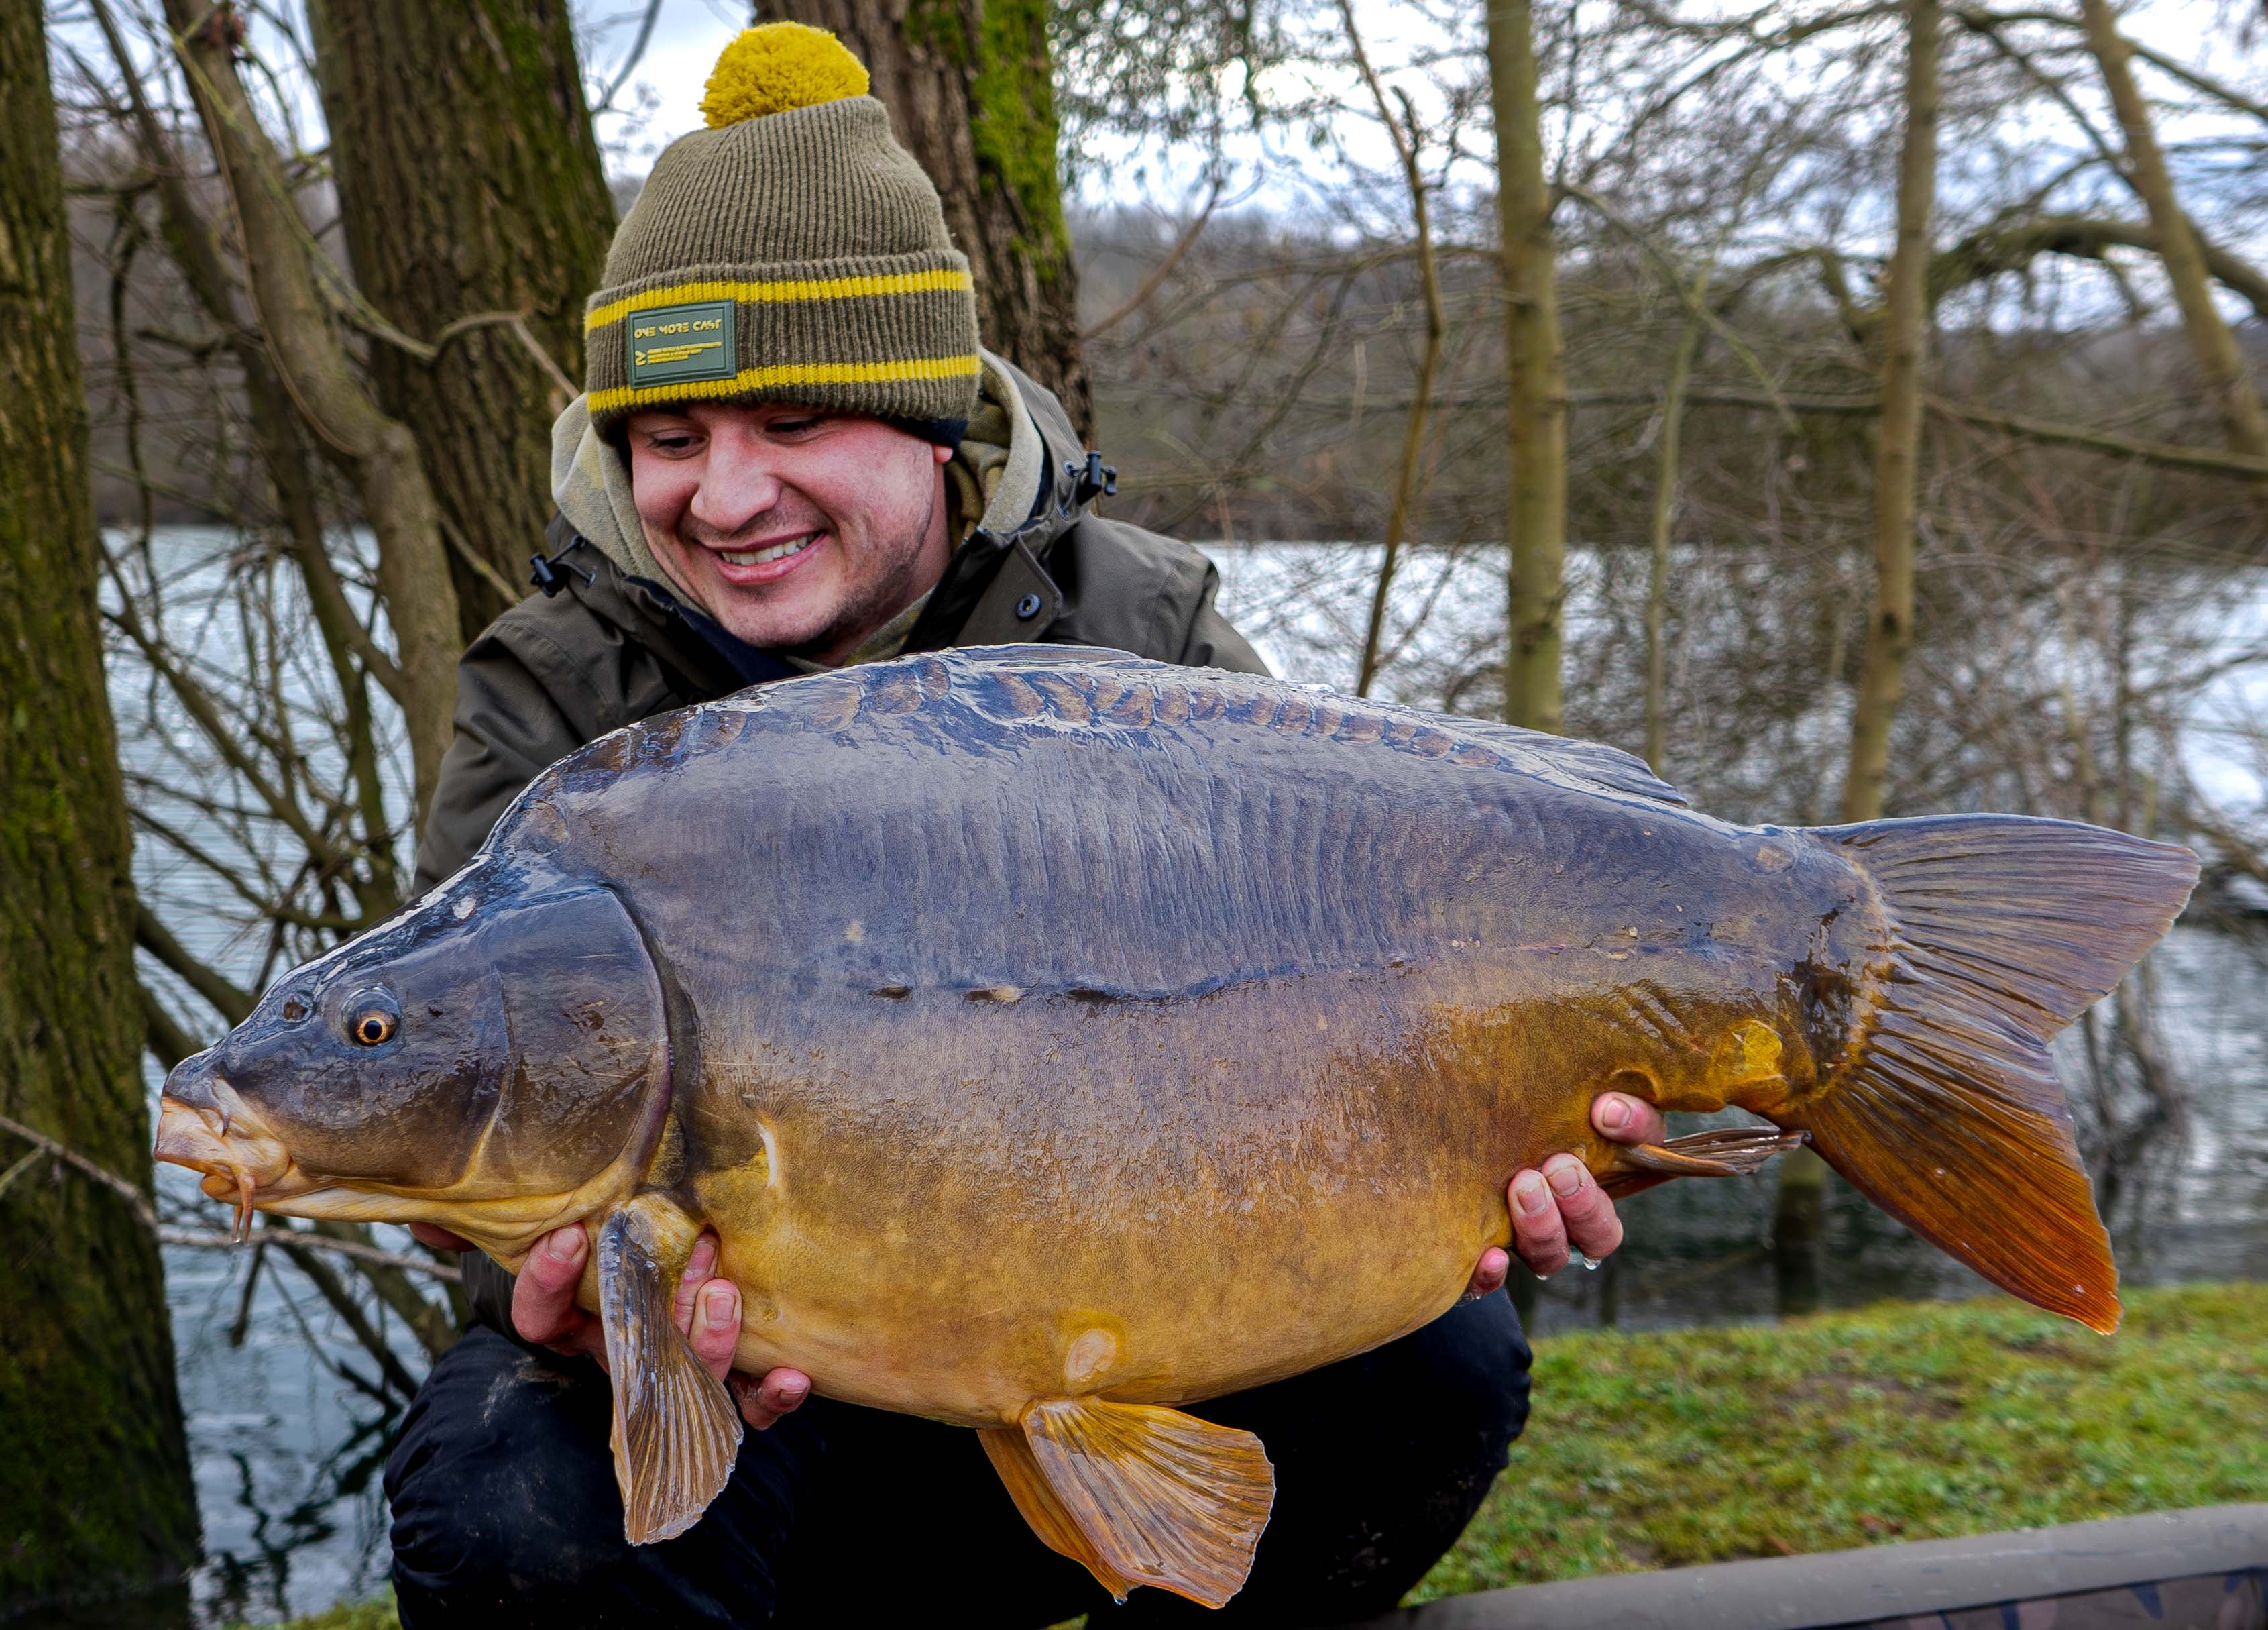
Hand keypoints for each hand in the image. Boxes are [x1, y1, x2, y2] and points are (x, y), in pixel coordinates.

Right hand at [410, 1220, 810, 1429]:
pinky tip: (795, 1375)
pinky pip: (748, 1404)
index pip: (543, 1316)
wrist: (671, 1251)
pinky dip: (772, 1397)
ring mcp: (675, 1370)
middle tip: (692, 1257)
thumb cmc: (604, 1235)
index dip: (546, 1283)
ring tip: (728, 1291)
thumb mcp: (546, 1221)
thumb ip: (487, 1217)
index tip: (565, 1235)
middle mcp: (624, 1351)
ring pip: (688, 1381)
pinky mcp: (729, 1382)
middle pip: (629, 1353)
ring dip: (709, 1343)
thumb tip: (427, 1221)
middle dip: (657, 1315)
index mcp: (576, 1318)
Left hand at [1464, 1091, 1667, 1295]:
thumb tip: (1598, 1093)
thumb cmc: (1495, 1105)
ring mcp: (1527, 1242)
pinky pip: (1488, 1283)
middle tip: (1560, 1168)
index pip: (1640, 1154)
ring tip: (1523, 1187)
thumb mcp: (1533, 1086)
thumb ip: (1565, 1081)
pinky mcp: (1480, 1263)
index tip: (1606, 1111)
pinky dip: (1491, 1274)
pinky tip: (1489, 1256)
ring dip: (1544, 1228)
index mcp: (1598, 1165)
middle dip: (1585, 1201)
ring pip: (1552, 1257)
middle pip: (1601, 1231)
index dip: (1635, 1136)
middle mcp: (1570, 1214)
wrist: (1433, 1146)